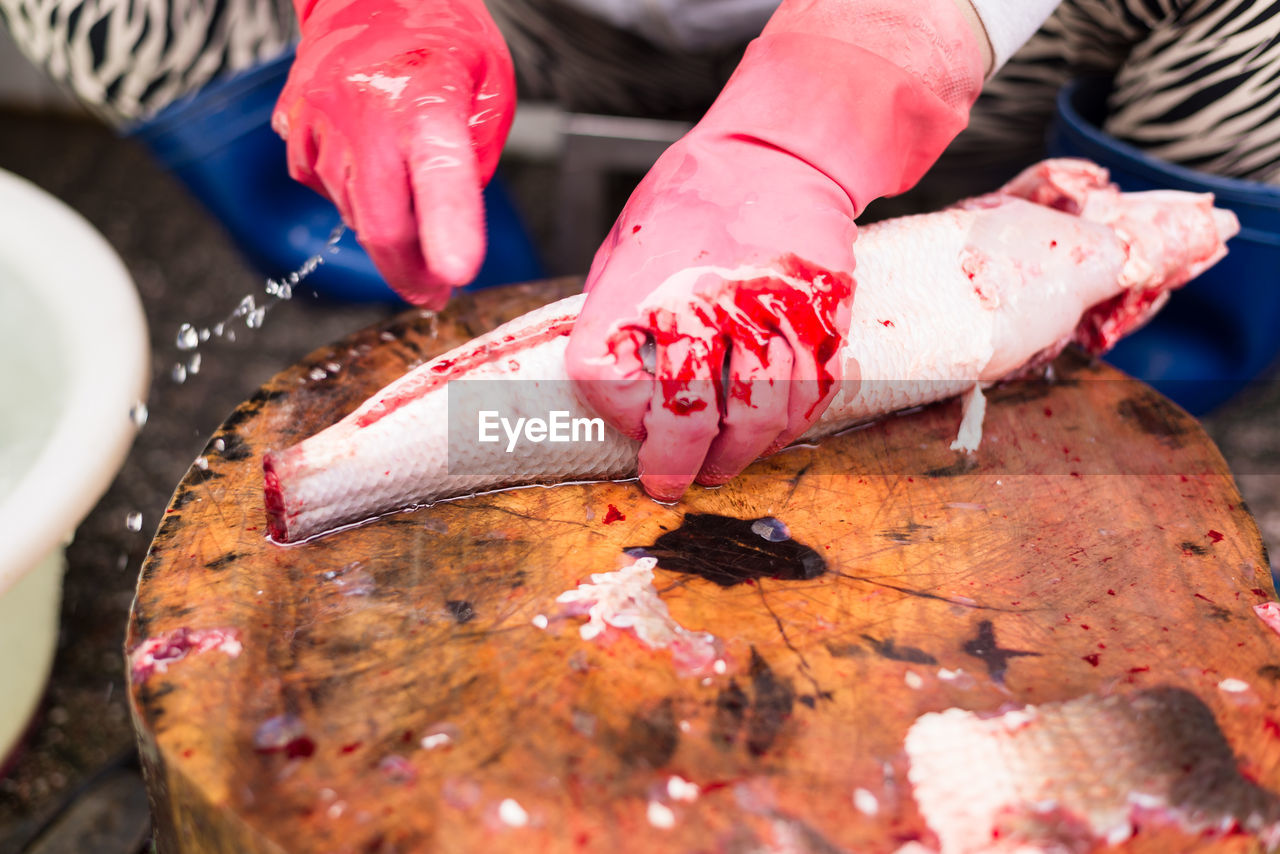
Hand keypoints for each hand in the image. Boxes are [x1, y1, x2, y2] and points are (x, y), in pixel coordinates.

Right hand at [273, 0, 513, 306]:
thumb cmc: (440, 38)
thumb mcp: (490, 93)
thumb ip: (473, 162)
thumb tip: (447, 230)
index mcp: (425, 100)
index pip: (440, 174)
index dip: (448, 229)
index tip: (457, 272)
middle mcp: (363, 113)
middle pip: (382, 225)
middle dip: (411, 273)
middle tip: (436, 289)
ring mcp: (318, 123)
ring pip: (353, 215)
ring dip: (386, 231)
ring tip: (413, 206)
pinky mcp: (291, 129)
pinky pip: (326, 190)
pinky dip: (354, 195)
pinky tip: (373, 165)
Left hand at [566, 0, 985, 500]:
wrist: (778, 153)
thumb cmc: (692, 200)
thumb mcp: (627, 246)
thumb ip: (616, 315)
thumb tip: (619, 394)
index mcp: (640, 280)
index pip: (605, 377)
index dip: (618, 416)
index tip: (633, 425)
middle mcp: (703, 295)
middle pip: (688, 412)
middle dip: (678, 462)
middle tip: (673, 481)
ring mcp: (768, 306)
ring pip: (757, 414)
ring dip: (738, 455)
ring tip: (724, 467)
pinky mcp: (820, 312)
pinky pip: (808, 391)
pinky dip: (788, 425)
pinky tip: (770, 433)